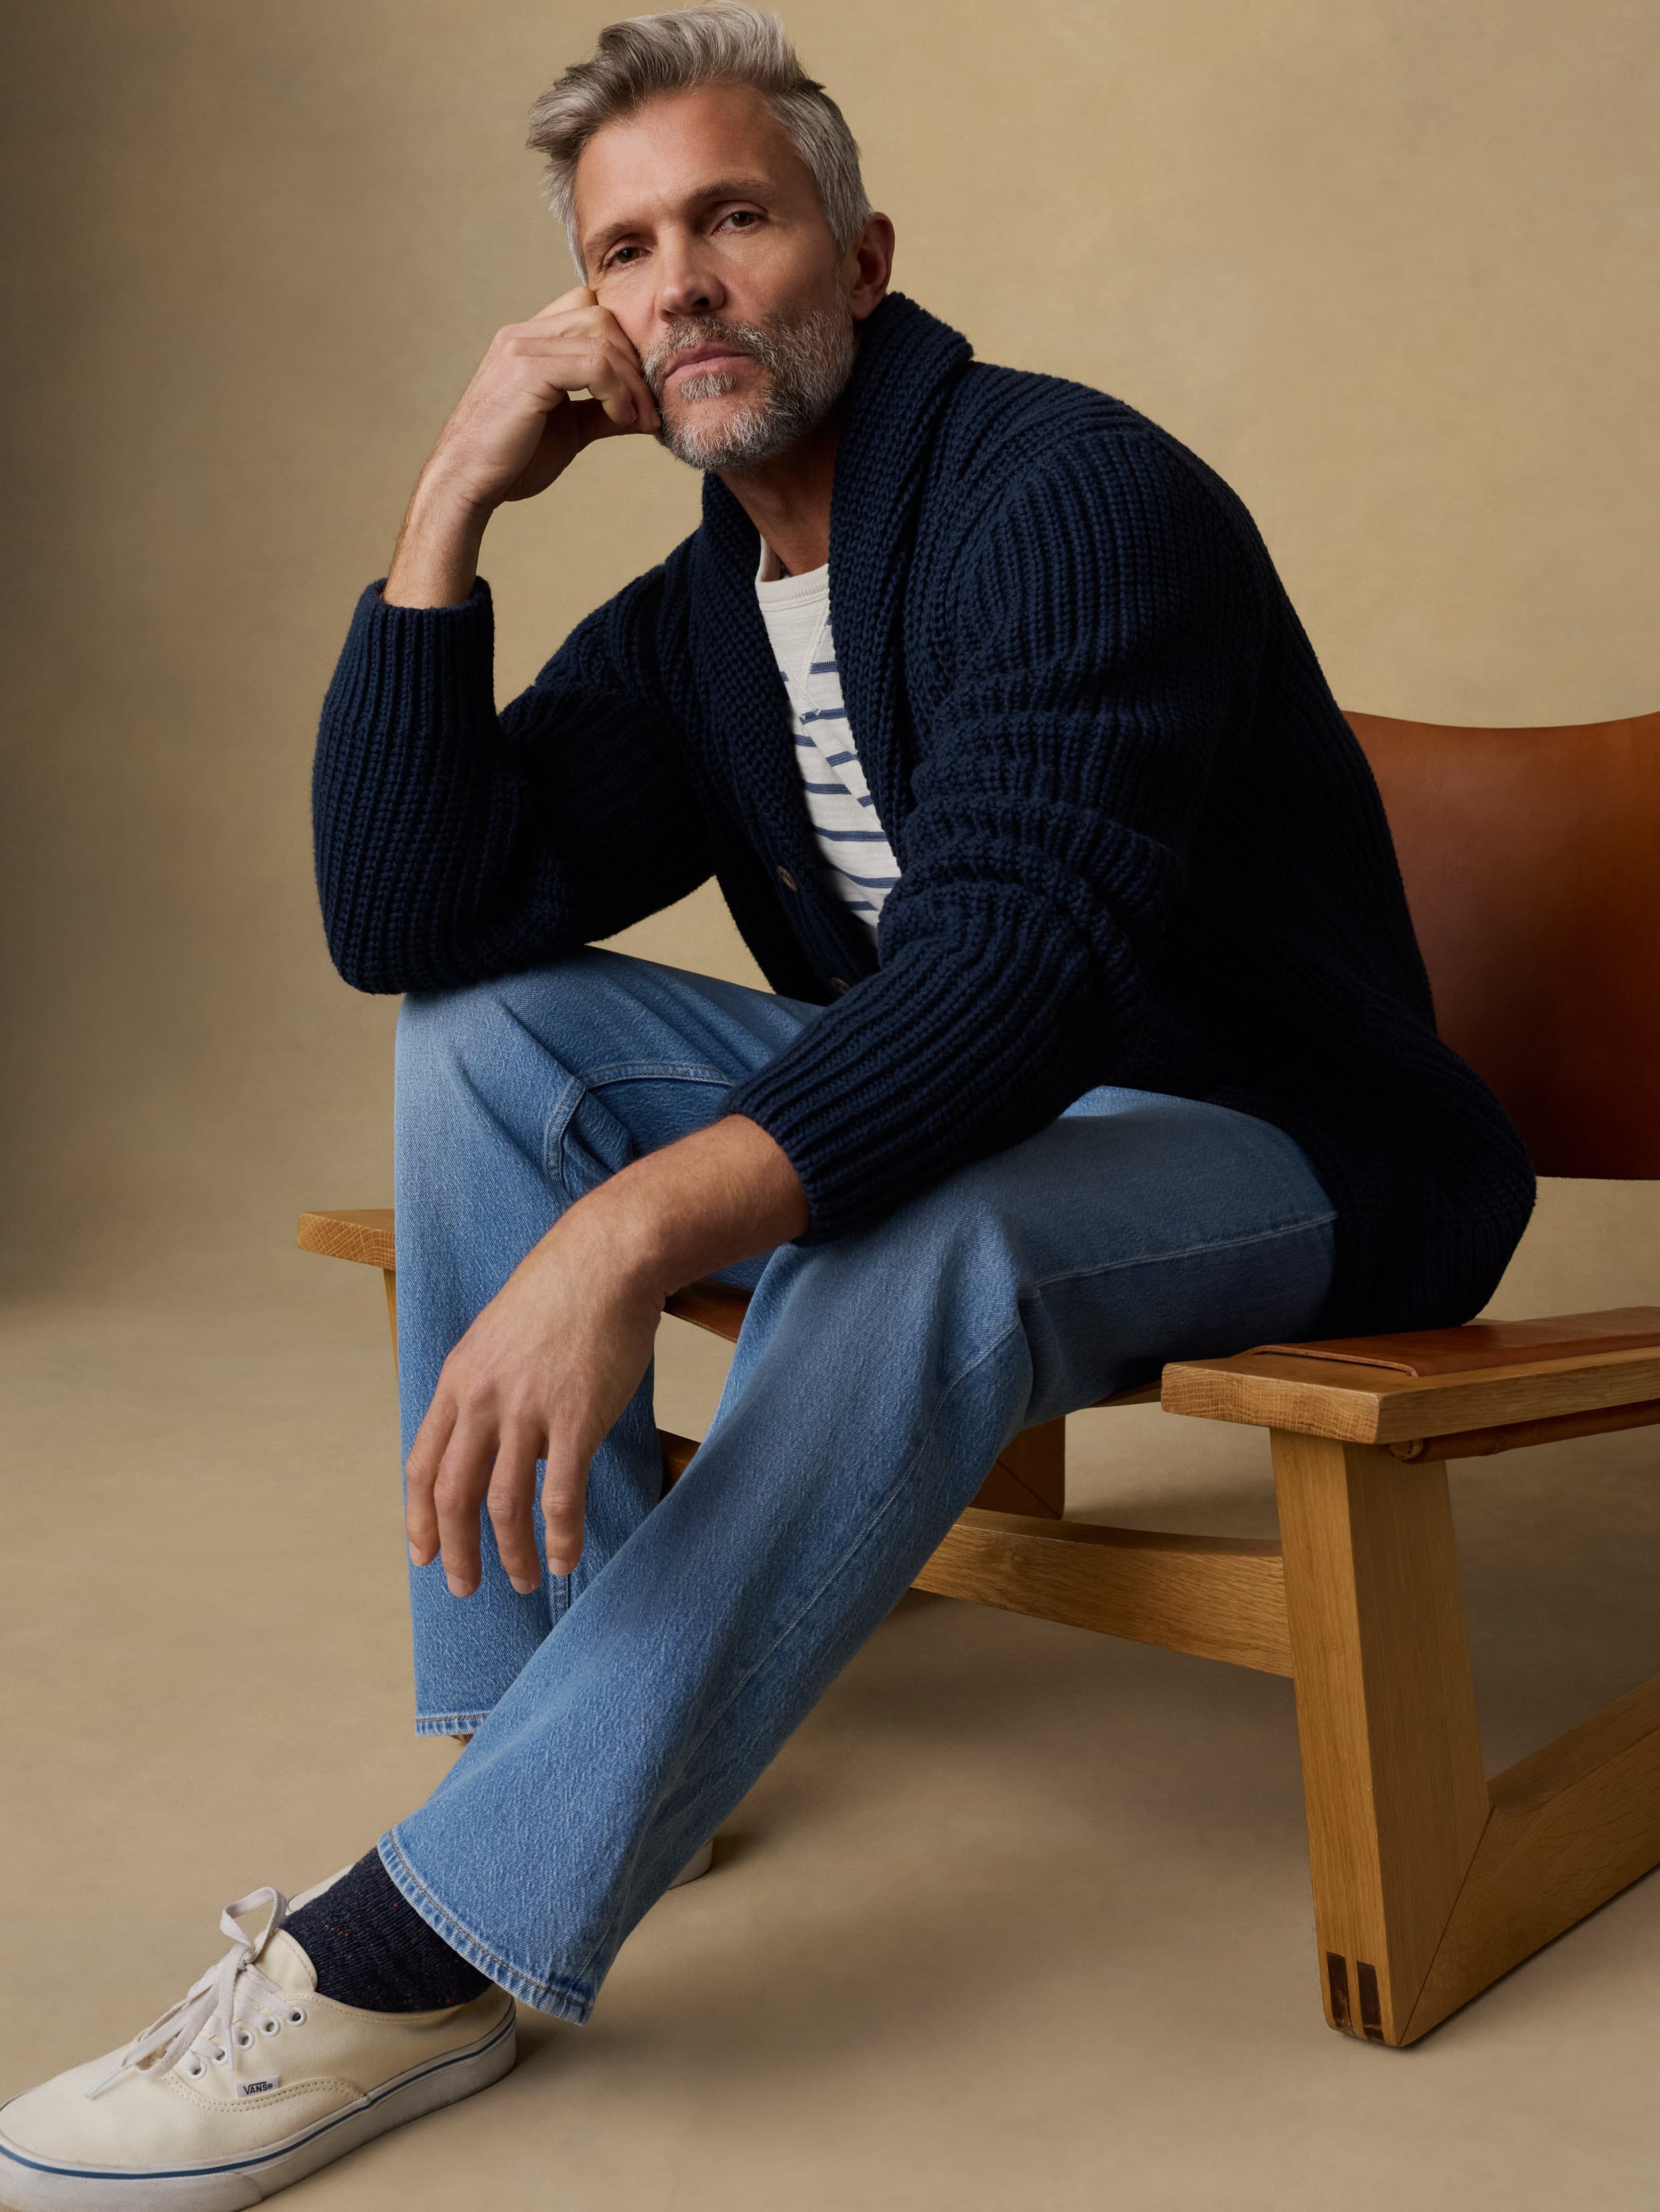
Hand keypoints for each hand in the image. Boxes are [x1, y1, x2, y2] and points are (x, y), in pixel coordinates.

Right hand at [384, 286, 660, 606]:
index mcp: (529, 340)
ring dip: (630, 380)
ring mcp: (522, 347)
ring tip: (636, 419)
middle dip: (634, 362)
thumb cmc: (512, 461)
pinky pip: (594, 364)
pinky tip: (620, 419)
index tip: (637, 395)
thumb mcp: (570, 429)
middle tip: (646, 410)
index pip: (589, 310)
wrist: (467, 482)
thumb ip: (603, 412)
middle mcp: (523, 334)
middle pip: (601, 316)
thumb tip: (644, 413)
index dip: (621, 347)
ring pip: (602, 335)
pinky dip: (617, 391)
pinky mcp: (527, 369)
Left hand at [403, 1115, 808, 1594]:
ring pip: (503, 1505)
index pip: (422, 1463)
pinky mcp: (575, 1417)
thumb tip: (492, 1436)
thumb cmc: (562, 1292)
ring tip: (528, 1581)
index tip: (424, 1554)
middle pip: (453, 1494)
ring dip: (513, 1554)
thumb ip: (486, 1386)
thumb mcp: (499, 1334)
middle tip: (466, 1588)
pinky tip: (568, 1558)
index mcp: (458, 1379)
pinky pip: (560, 1495)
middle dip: (456, 1551)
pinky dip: (561, 1534)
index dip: (418, 1517)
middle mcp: (482, 1399)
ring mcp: (527, 1410)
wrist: (608, 1257)